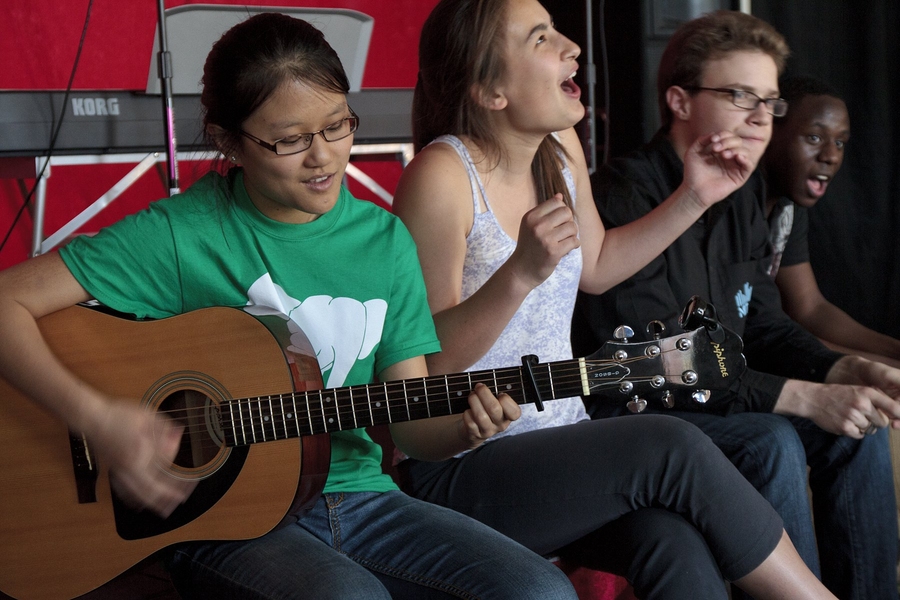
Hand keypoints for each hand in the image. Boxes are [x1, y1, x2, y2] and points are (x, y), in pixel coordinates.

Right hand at [89, 400, 196, 516]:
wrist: (92, 418)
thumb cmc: (118, 414)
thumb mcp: (146, 415)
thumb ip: (164, 427)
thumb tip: (178, 435)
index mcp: (139, 452)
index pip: (164, 468)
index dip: (177, 475)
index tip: (190, 480)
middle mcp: (129, 465)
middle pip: (150, 490)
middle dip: (167, 498)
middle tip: (181, 500)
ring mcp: (120, 469)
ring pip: (137, 493)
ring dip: (152, 503)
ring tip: (165, 510)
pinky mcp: (114, 470)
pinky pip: (124, 490)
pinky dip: (134, 499)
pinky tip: (140, 503)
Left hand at [456, 383, 520, 449]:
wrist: (474, 430)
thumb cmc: (486, 409)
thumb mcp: (495, 402)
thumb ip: (496, 392)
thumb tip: (486, 382)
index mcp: (509, 416)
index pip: (515, 412)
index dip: (507, 400)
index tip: (500, 393)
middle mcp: (500, 425)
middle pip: (494, 408)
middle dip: (484, 393)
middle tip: (479, 386)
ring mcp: (488, 431)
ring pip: (480, 415)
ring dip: (474, 401)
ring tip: (472, 395)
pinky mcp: (475, 434)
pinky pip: (470, 422)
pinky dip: (467, 413)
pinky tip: (468, 410)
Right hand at [507, 195, 580, 289]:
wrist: (521, 271)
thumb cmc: (529, 247)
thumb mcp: (531, 225)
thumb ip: (545, 211)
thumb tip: (560, 195)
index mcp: (531, 217)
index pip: (557, 202)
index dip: (561, 211)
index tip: (558, 222)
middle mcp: (537, 225)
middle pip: (567, 212)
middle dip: (568, 222)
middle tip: (562, 232)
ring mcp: (545, 239)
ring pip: (573, 227)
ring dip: (572, 235)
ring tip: (564, 241)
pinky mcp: (553, 252)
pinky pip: (574, 241)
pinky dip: (574, 245)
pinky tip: (566, 249)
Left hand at [681, 131, 754, 209]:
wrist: (694, 190)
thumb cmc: (693, 172)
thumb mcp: (693, 152)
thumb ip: (701, 140)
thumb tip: (713, 133)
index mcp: (720, 149)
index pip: (728, 136)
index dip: (723, 135)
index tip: (712, 140)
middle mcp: (729, 156)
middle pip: (737, 141)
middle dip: (727, 141)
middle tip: (716, 148)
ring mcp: (735, 166)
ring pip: (745, 151)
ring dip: (735, 149)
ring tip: (724, 155)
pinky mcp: (740, 176)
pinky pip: (749, 166)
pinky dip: (746, 159)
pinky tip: (737, 158)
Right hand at [825, 355, 899, 429]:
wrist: (813, 398)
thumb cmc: (838, 394)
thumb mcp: (857, 390)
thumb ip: (874, 399)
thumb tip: (893, 414)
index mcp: (867, 392)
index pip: (893, 407)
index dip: (899, 415)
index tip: (899, 419)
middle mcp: (862, 404)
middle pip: (882, 422)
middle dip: (875, 422)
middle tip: (863, 417)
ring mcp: (853, 416)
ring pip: (870, 429)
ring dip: (863, 427)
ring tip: (850, 418)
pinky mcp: (845, 427)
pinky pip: (859, 435)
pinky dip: (855, 432)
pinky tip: (845, 423)